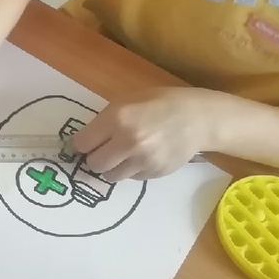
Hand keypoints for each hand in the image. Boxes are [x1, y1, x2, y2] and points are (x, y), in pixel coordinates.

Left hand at [72, 87, 221, 180]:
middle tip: (102, 150)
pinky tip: (141, 156)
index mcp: (117, 118)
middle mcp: (128, 142)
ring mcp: (142, 160)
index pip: (82, 143)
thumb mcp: (128, 100)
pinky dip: (130, 170)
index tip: (84, 143)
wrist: (198, 119)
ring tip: (122, 155)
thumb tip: (84, 140)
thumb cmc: (160, 103)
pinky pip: (130, 178)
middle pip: (94, 164)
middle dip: (94, 157)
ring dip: (111, 167)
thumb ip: (105, 120)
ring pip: (110, 176)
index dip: (80, 144)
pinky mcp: (154, 173)